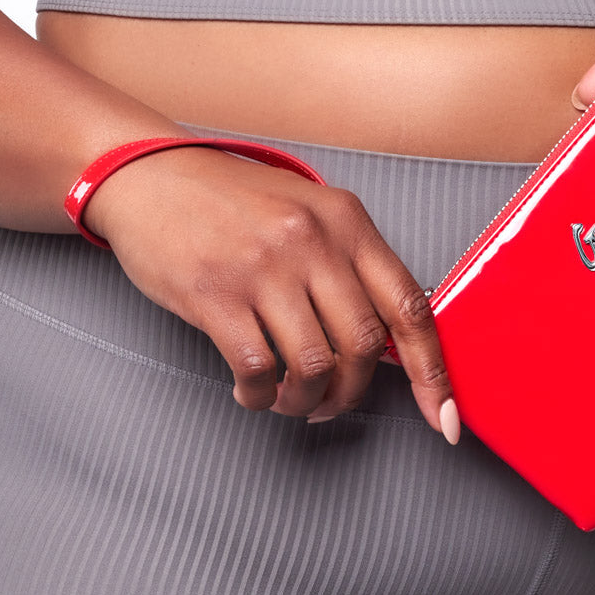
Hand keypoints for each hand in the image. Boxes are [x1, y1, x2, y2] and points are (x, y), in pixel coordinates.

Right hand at [81, 144, 460, 438]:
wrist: (149, 177)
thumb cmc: (230, 202)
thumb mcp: (306, 213)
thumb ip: (348, 265)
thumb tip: (389, 341)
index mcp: (346, 220)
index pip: (410, 306)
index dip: (433, 372)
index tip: (444, 418)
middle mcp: (312, 240)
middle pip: (364, 345)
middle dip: (352, 392)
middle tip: (330, 404)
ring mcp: (263, 267)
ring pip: (314, 366)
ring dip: (305, 401)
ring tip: (288, 399)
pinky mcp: (216, 295)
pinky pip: (258, 370)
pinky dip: (260, 396)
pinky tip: (252, 390)